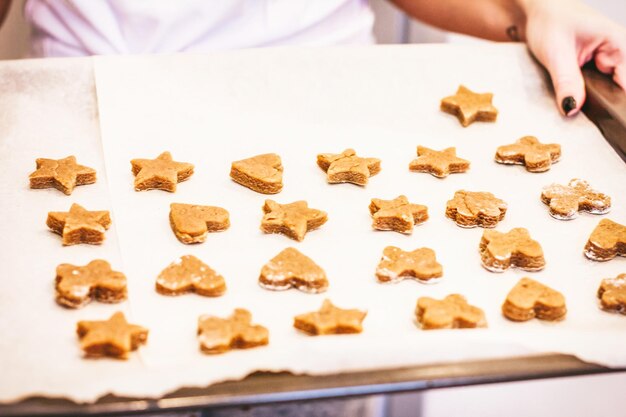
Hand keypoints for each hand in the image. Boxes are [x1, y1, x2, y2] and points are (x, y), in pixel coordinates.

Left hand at [519, 0, 625, 115]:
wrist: (540, 12)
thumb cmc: (550, 21)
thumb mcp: (556, 53)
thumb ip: (566, 81)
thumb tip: (572, 108)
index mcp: (619, 44)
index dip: (617, 103)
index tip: (606, 116)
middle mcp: (620, 52)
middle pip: (620, 89)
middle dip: (604, 102)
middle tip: (579, 106)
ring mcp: (611, 60)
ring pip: (610, 90)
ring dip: (594, 98)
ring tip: (576, 95)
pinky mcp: (600, 67)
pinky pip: (600, 87)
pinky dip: (588, 94)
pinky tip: (577, 95)